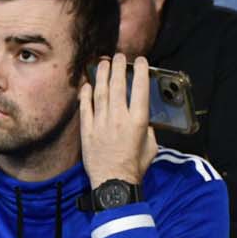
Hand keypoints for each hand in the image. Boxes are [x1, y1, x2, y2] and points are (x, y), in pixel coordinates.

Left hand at [79, 53, 155, 187]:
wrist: (113, 182)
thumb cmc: (135, 166)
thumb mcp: (151, 145)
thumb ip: (147, 128)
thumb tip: (141, 118)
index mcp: (138, 121)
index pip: (140, 89)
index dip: (140, 72)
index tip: (140, 61)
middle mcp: (119, 118)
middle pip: (118, 86)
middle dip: (118, 67)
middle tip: (119, 56)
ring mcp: (101, 123)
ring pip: (101, 93)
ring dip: (102, 75)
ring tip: (103, 63)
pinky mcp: (87, 130)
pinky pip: (85, 107)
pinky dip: (85, 94)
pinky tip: (87, 84)